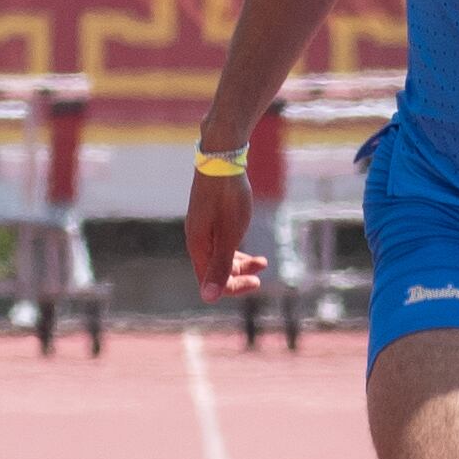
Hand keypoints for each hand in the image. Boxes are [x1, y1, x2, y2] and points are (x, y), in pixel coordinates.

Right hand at [185, 166, 263, 298]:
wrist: (221, 160)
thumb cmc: (227, 198)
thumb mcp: (229, 235)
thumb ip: (220, 267)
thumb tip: (208, 299)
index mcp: (198, 247)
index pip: (211, 281)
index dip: (234, 288)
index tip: (258, 282)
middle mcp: (196, 240)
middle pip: (215, 270)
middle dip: (239, 275)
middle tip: (263, 269)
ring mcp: (201, 228)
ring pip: (219, 256)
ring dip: (240, 262)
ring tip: (262, 261)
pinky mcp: (208, 218)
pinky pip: (220, 242)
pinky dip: (235, 247)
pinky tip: (246, 243)